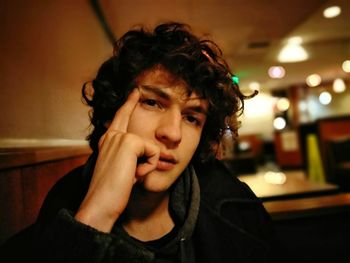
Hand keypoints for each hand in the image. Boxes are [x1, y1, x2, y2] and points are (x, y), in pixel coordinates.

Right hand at [75, 89, 159, 231]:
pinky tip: (132, 176)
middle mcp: (111, 136)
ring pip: (149, 146)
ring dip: (145, 165)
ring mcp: (118, 137)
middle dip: (132, 109)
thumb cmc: (111, 192)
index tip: (135, 92)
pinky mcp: (129, 142)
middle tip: (136, 94)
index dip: (128, 104)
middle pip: (128, 116)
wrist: (100, 204)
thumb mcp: (123, 170)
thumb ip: (132, 157)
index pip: (120, 117)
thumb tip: (153, 152)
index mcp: (108, 142)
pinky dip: (147, 168)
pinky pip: (153, 153)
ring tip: (129, 177)